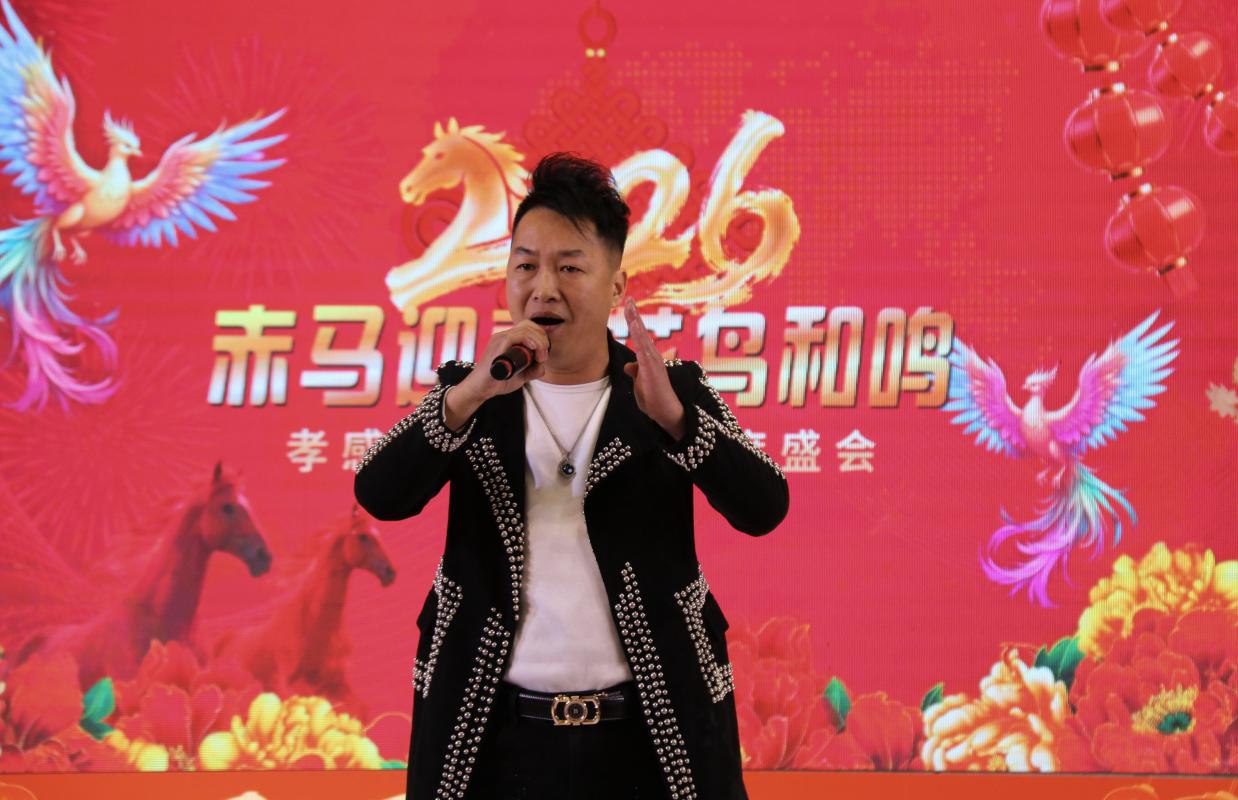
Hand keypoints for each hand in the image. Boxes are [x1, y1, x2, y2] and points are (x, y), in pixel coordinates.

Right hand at [445, 320, 548, 427]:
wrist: (480, 389)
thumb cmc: (497, 381)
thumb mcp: (521, 375)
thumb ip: (532, 370)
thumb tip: (543, 366)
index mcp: (508, 339)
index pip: (528, 326)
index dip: (541, 336)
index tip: (544, 354)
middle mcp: (503, 336)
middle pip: (528, 325)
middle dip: (542, 339)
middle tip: (543, 357)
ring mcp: (499, 339)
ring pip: (524, 329)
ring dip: (538, 342)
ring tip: (540, 358)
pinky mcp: (496, 347)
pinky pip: (515, 336)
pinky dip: (528, 340)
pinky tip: (534, 350)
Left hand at [622, 297, 685, 439]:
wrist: (666, 413)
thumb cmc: (654, 399)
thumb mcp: (640, 383)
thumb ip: (635, 372)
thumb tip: (628, 365)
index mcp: (648, 358)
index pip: (640, 335)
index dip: (633, 320)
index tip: (628, 306)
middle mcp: (652, 356)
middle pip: (642, 331)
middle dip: (634, 315)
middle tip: (629, 299)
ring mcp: (654, 362)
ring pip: (643, 338)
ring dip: (636, 322)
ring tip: (630, 308)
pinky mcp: (653, 370)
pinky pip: (644, 350)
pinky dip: (639, 337)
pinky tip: (634, 327)